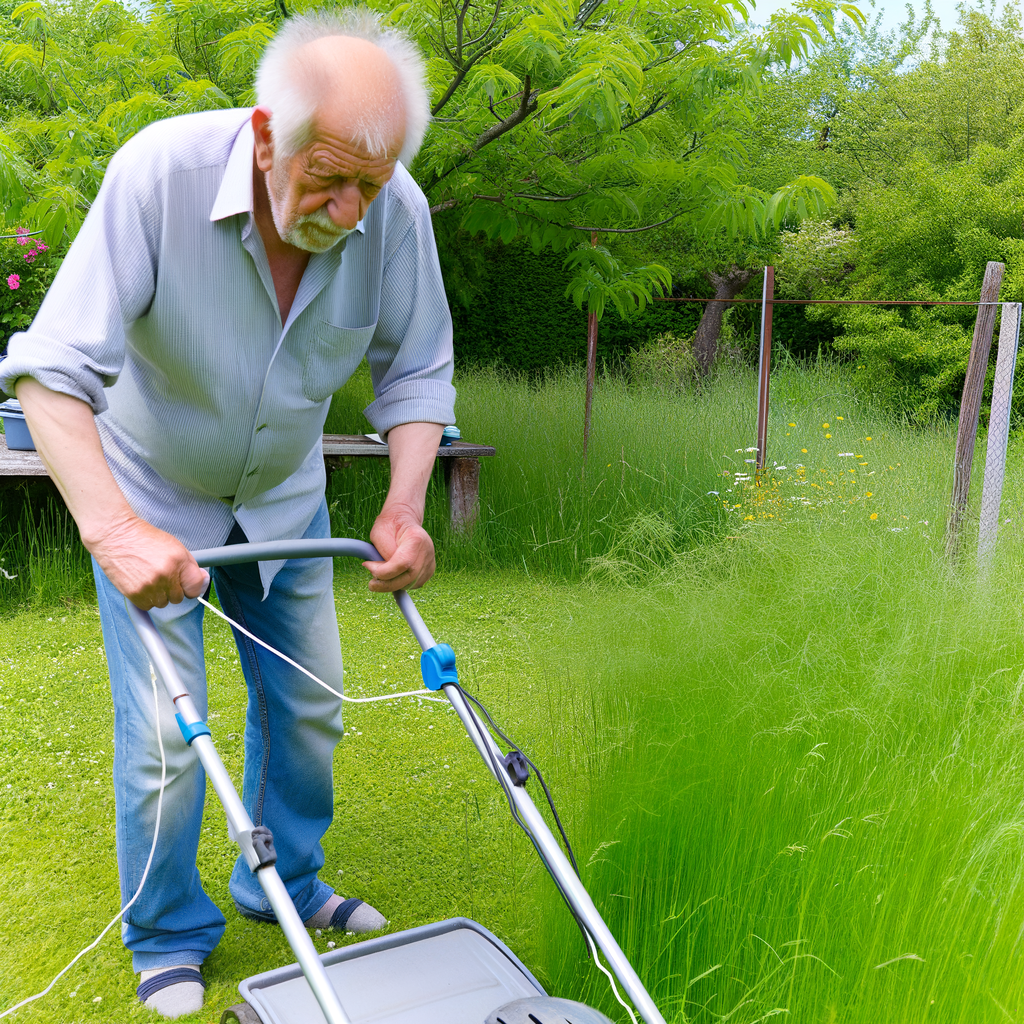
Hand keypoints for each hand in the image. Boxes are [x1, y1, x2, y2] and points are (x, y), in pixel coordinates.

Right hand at [85, 512, 209, 609]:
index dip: (191, 587)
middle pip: (178, 598)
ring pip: (162, 603)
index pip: (195, 588)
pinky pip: (147, 606)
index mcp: (179, 561)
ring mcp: (150, 585)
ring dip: (158, 594)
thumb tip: (202, 581)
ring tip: (148, 577)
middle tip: (161, 576)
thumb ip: (188, 565)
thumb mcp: (173, 545)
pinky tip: (140, 583)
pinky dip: (145, 598)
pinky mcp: (135, 593)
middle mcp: (166, 575)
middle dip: (172, 589)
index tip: (186, 586)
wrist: (116, 535)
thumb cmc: (144, 538)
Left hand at [364, 505, 435, 591]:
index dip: (383, 571)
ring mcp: (430, 562)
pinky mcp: (429, 570)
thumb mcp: (378, 533)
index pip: (402, 563)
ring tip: (380, 574)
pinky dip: (400, 583)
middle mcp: (427, 552)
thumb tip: (383, 574)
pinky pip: (413, 584)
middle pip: (408, 578)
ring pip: (410, 584)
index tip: (368, 566)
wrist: (403, 522)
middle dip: (386, 584)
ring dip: (392, 584)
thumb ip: (382, 553)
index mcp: (416, 538)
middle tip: (372, 583)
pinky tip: (392, 574)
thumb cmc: (389, 526)